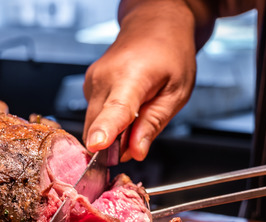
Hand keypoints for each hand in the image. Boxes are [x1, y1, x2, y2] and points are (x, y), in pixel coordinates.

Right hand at [83, 2, 201, 160]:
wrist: (155, 24)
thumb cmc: (170, 54)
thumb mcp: (176, 93)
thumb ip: (154, 124)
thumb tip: (136, 152)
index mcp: (131, 76)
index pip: (115, 109)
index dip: (105, 130)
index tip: (97, 146)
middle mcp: (104, 77)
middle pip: (99, 127)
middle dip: (115, 145)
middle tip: (140, 139)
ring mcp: (92, 80)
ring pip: (94, 124)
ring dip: (113, 133)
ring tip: (138, 113)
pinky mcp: (88, 85)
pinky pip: (94, 115)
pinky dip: (109, 121)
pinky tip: (127, 107)